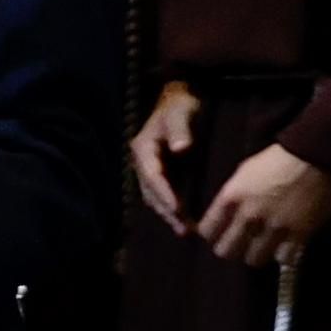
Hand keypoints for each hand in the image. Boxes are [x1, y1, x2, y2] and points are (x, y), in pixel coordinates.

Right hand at [126, 81, 198, 232]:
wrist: (178, 99)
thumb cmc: (181, 105)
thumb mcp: (181, 113)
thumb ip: (180, 130)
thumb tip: (181, 148)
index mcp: (143, 149)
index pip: (152, 176)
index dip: (164, 194)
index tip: (178, 210)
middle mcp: (143, 162)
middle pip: (151, 193)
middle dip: (166, 212)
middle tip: (184, 230)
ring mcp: (151, 169)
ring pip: (156, 197)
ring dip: (169, 214)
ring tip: (187, 231)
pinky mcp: (162, 172)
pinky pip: (164, 194)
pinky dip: (173, 208)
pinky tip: (185, 219)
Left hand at [196, 139, 330, 267]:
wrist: (317, 153)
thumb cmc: (279, 157)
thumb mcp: (245, 172)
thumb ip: (233, 196)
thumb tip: (225, 215)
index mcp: (231, 197)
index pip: (207, 231)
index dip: (214, 235)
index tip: (222, 234)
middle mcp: (248, 215)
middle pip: (226, 251)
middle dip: (233, 250)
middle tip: (243, 245)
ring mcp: (274, 226)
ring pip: (254, 260)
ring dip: (260, 254)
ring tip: (267, 247)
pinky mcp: (300, 233)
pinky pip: (285, 258)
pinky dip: (286, 255)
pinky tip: (289, 247)